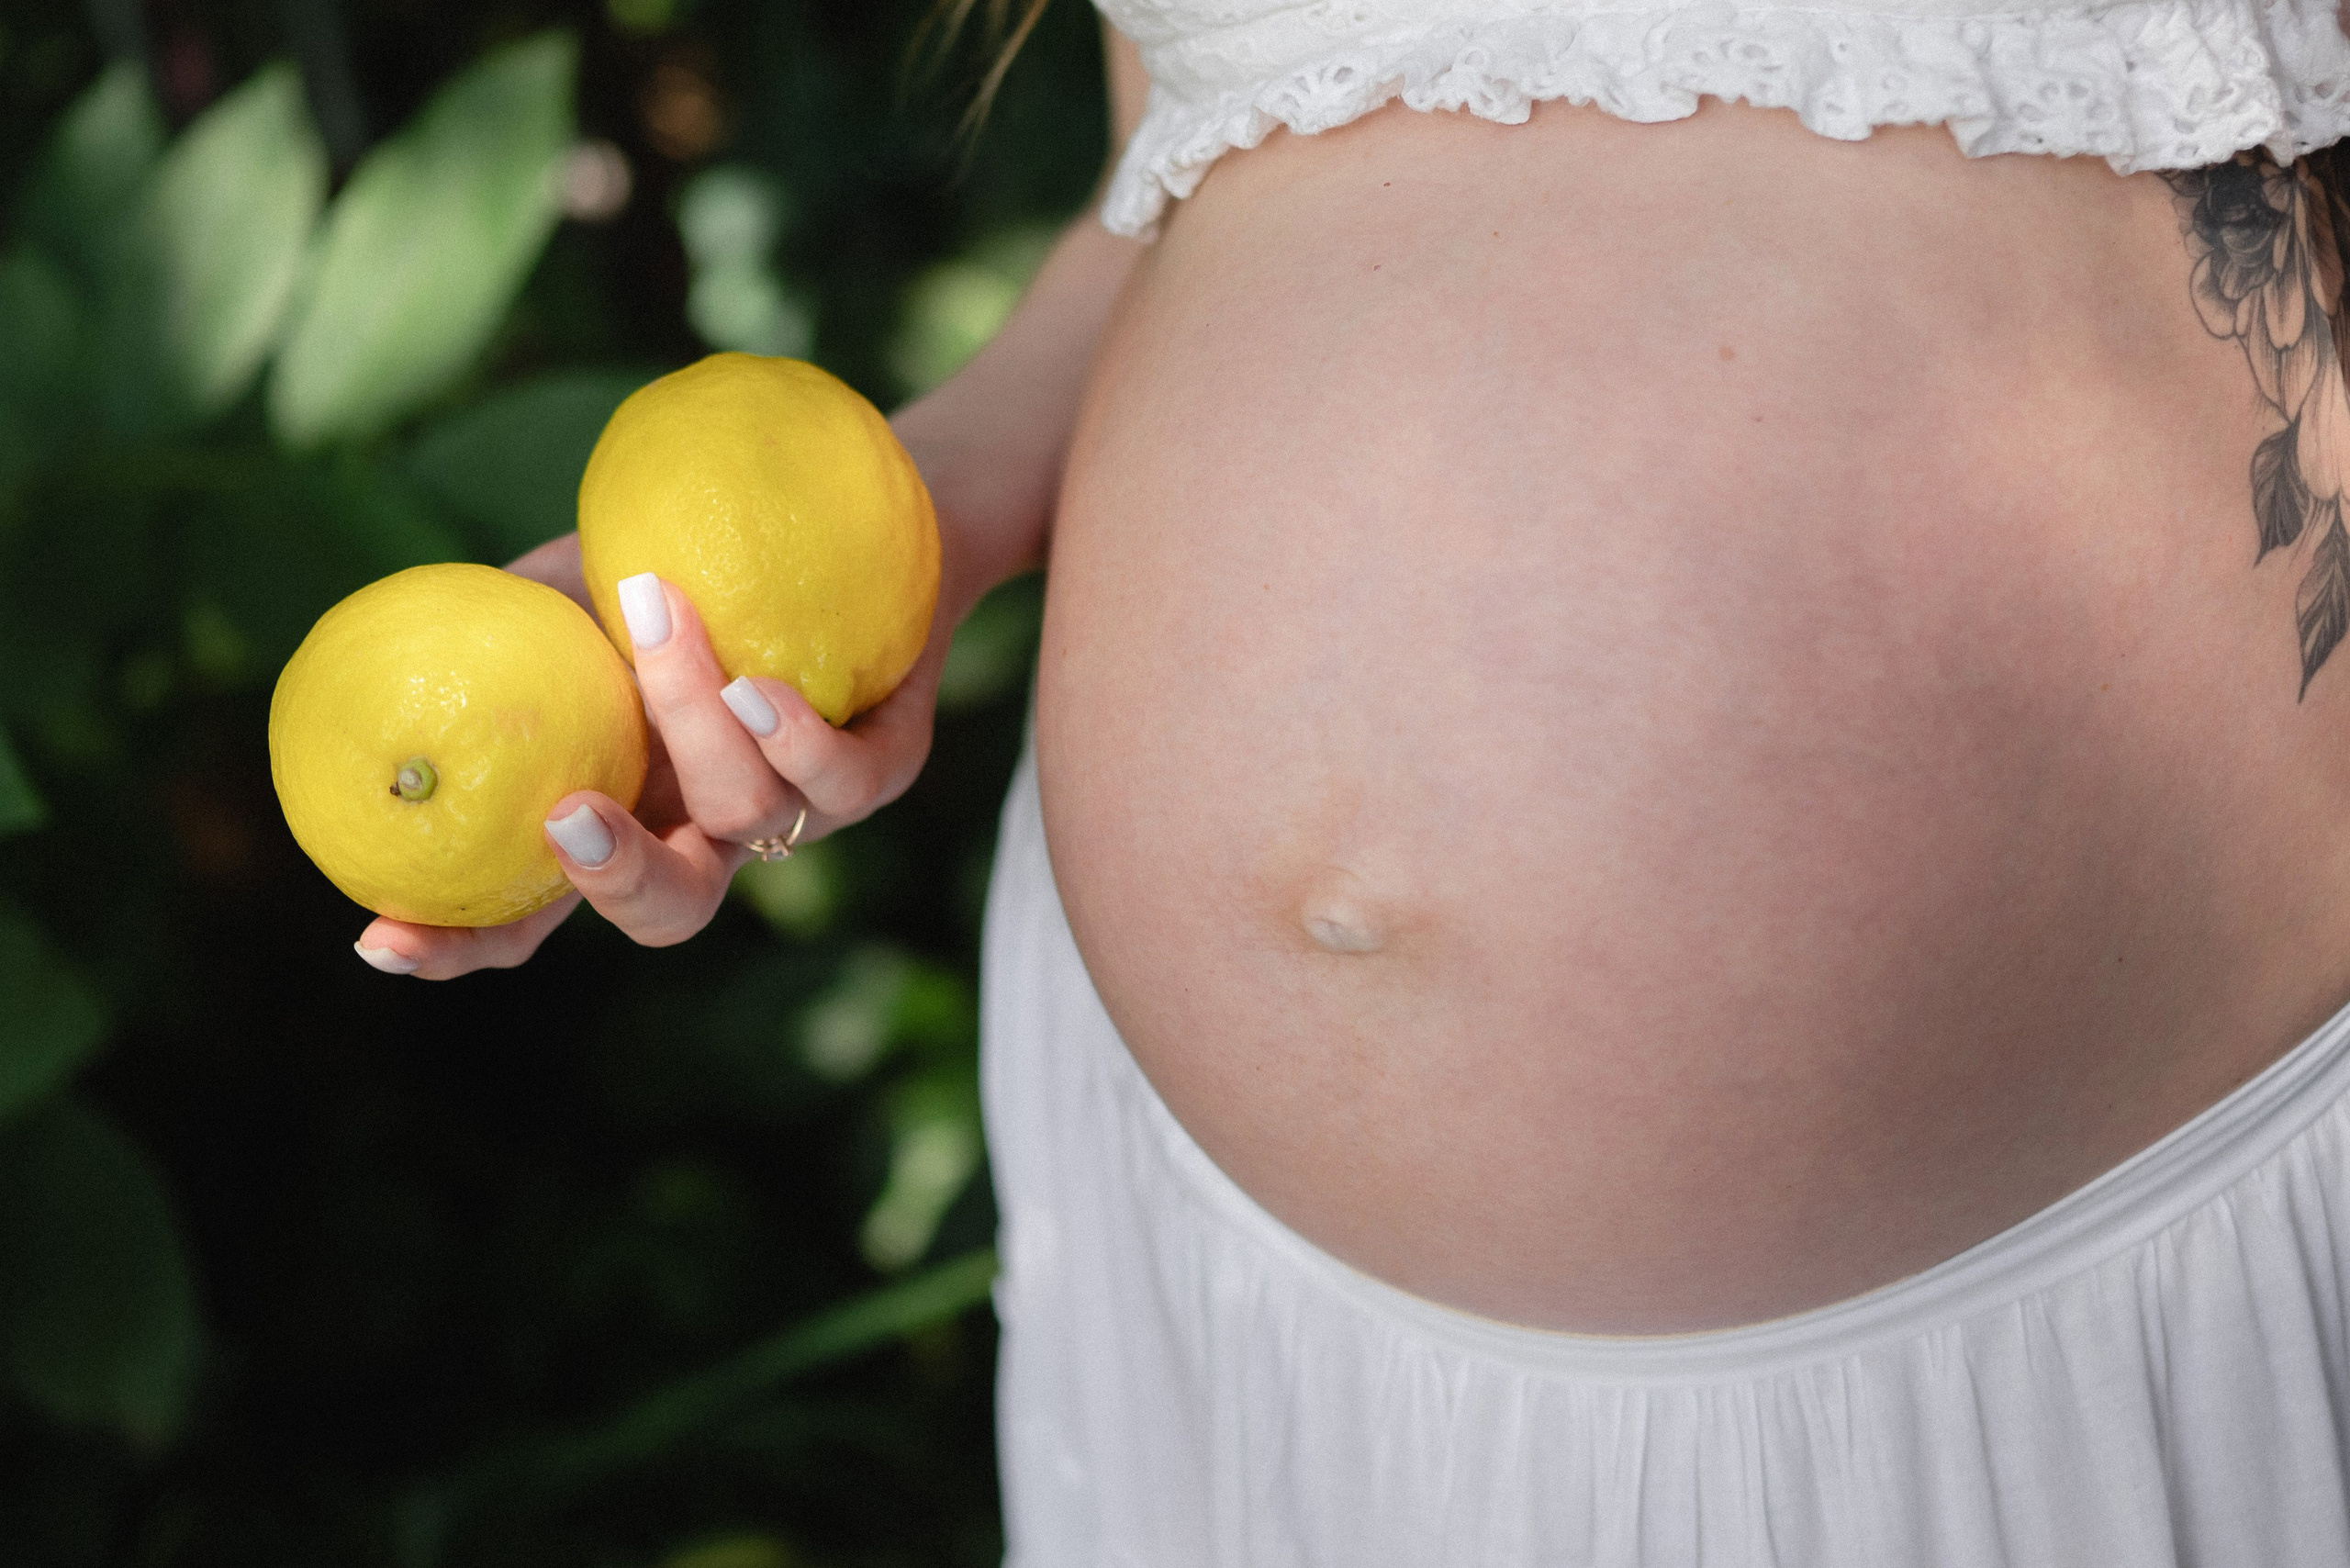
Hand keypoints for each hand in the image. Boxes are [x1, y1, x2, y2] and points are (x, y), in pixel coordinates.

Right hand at [351, 533, 948, 978]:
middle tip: (565, 817)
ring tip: (654, 611)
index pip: (532, 916)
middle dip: (613, 881)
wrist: (849, 514)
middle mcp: (714, 832)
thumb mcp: (573, 588)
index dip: (460, 947)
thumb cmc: (689, 557)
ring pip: (748, 816)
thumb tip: (372, 656)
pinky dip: (796, 739)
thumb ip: (495, 632)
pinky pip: (844, 782)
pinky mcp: (885, 768)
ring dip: (693, 720)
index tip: (381, 938)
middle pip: (665, 913)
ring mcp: (804, 812)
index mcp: (626, 813)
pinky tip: (761, 687)